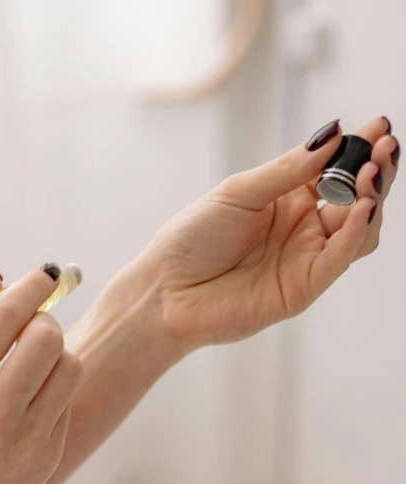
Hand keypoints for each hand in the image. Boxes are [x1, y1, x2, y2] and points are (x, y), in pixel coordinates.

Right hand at [0, 266, 82, 483]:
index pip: (8, 316)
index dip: (35, 285)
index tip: (49, 272)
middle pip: (48, 336)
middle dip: (45, 322)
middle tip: (33, 328)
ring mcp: (25, 437)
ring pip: (69, 365)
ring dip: (57, 354)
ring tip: (34, 365)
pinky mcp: (48, 454)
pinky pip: (66, 400)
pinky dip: (54, 389)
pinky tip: (30, 402)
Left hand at [140, 116, 398, 352]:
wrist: (165, 290)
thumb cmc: (193, 239)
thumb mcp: (239, 192)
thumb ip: (288, 170)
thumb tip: (334, 135)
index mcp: (288, 200)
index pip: (336, 171)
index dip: (360, 150)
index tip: (380, 126)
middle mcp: (303, 229)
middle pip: (356, 199)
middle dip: (375, 171)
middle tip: (386, 147)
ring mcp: (306, 259)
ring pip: (359, 230)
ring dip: (372, 200)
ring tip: (373, 173)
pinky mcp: (303, 288)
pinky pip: (339, 259)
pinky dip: (356, 233)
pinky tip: (364, 206)